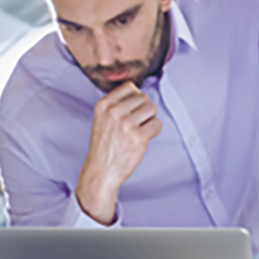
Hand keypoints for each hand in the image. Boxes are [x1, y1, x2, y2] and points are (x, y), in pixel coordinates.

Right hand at [75, 82, 162, 224]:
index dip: (135, 98)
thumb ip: (117, 104)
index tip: (131, 110)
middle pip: (144, 97)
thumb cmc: (104, 145)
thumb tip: (140, 93)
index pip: (130, 87)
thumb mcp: (102, 118)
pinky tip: (143, 138)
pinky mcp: (138, 137)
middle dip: (144, 109)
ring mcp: (126, 124)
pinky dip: (154, 131)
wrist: (101, 171)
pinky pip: (157, 124)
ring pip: (152, 108)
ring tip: (139, 129)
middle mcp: (114, 112)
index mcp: (103, 104)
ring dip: (150, 119)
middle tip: (136, 123)